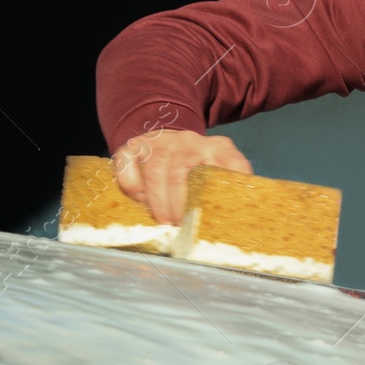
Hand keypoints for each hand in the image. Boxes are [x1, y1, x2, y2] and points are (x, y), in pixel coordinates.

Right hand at [111, 129, 252, 224]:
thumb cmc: (196, 169)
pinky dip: (132, 185)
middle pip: (182, 170)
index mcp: (219, 148)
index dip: (227, 187)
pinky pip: (127, 163)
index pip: (230, 163)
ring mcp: (160, 141)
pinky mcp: (133, 146)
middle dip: (178, 203)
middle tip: (178, 226)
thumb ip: (228, 193)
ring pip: (155, 169)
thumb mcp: (219, 174)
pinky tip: (139, 200)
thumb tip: (237, 226)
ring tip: (162, 222)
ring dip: (157, 200)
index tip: (218, 215)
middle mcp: (189, 141)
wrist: (167, 138)